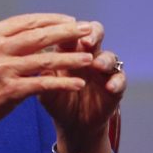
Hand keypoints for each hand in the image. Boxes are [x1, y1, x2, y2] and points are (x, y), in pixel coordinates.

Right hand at [0, 14, 98, 135]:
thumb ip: (5, 40)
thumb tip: (33, 31)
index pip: (27, 21)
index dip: (52, 20)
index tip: (70, 20)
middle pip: (39, 36)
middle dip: (67, 32)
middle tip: (87, 30)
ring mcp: (3, 69)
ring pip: (45, 59)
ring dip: (70, 58)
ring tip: (89, 58)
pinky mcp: (10, 90)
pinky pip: (43, 84)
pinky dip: (63, 83)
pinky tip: (78, 84)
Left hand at [37, 21, 126, 152]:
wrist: (72, 125)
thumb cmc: (56, 100)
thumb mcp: (46, 88)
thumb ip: (43, 75)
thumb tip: (32, 62)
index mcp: (69, 50)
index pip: (71, 32)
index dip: (70, 28)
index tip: (66, 28)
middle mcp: (89, 55)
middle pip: (96, 34)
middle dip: (93, 34)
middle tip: (87, 41)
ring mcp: (103, 70)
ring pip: (110, 56)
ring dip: (104, 59)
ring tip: (97, 65)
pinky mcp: (115, 86)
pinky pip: (120, 79)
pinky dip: (117, 81)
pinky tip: (110, 86)